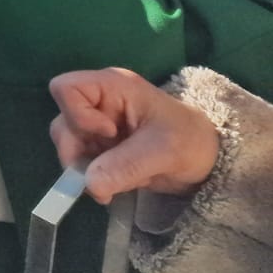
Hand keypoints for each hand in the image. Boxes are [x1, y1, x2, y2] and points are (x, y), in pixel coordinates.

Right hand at [48, 68, 219, 202]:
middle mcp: (98, 103)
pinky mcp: (100, 148)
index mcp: (112, 87)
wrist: (209, 160)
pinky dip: (96, 178)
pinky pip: (82, 163)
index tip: (107, 135)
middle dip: (78, 152)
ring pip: (69, 145)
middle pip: (63, 121)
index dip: (77, 114)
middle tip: (103, 175)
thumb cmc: (190, 140)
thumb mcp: (164, 151)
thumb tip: (89, 185)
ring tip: (117, 183)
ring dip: (86, 170)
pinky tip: (120, 183)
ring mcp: (97, 126)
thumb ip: (125, 166)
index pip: (66, 88)